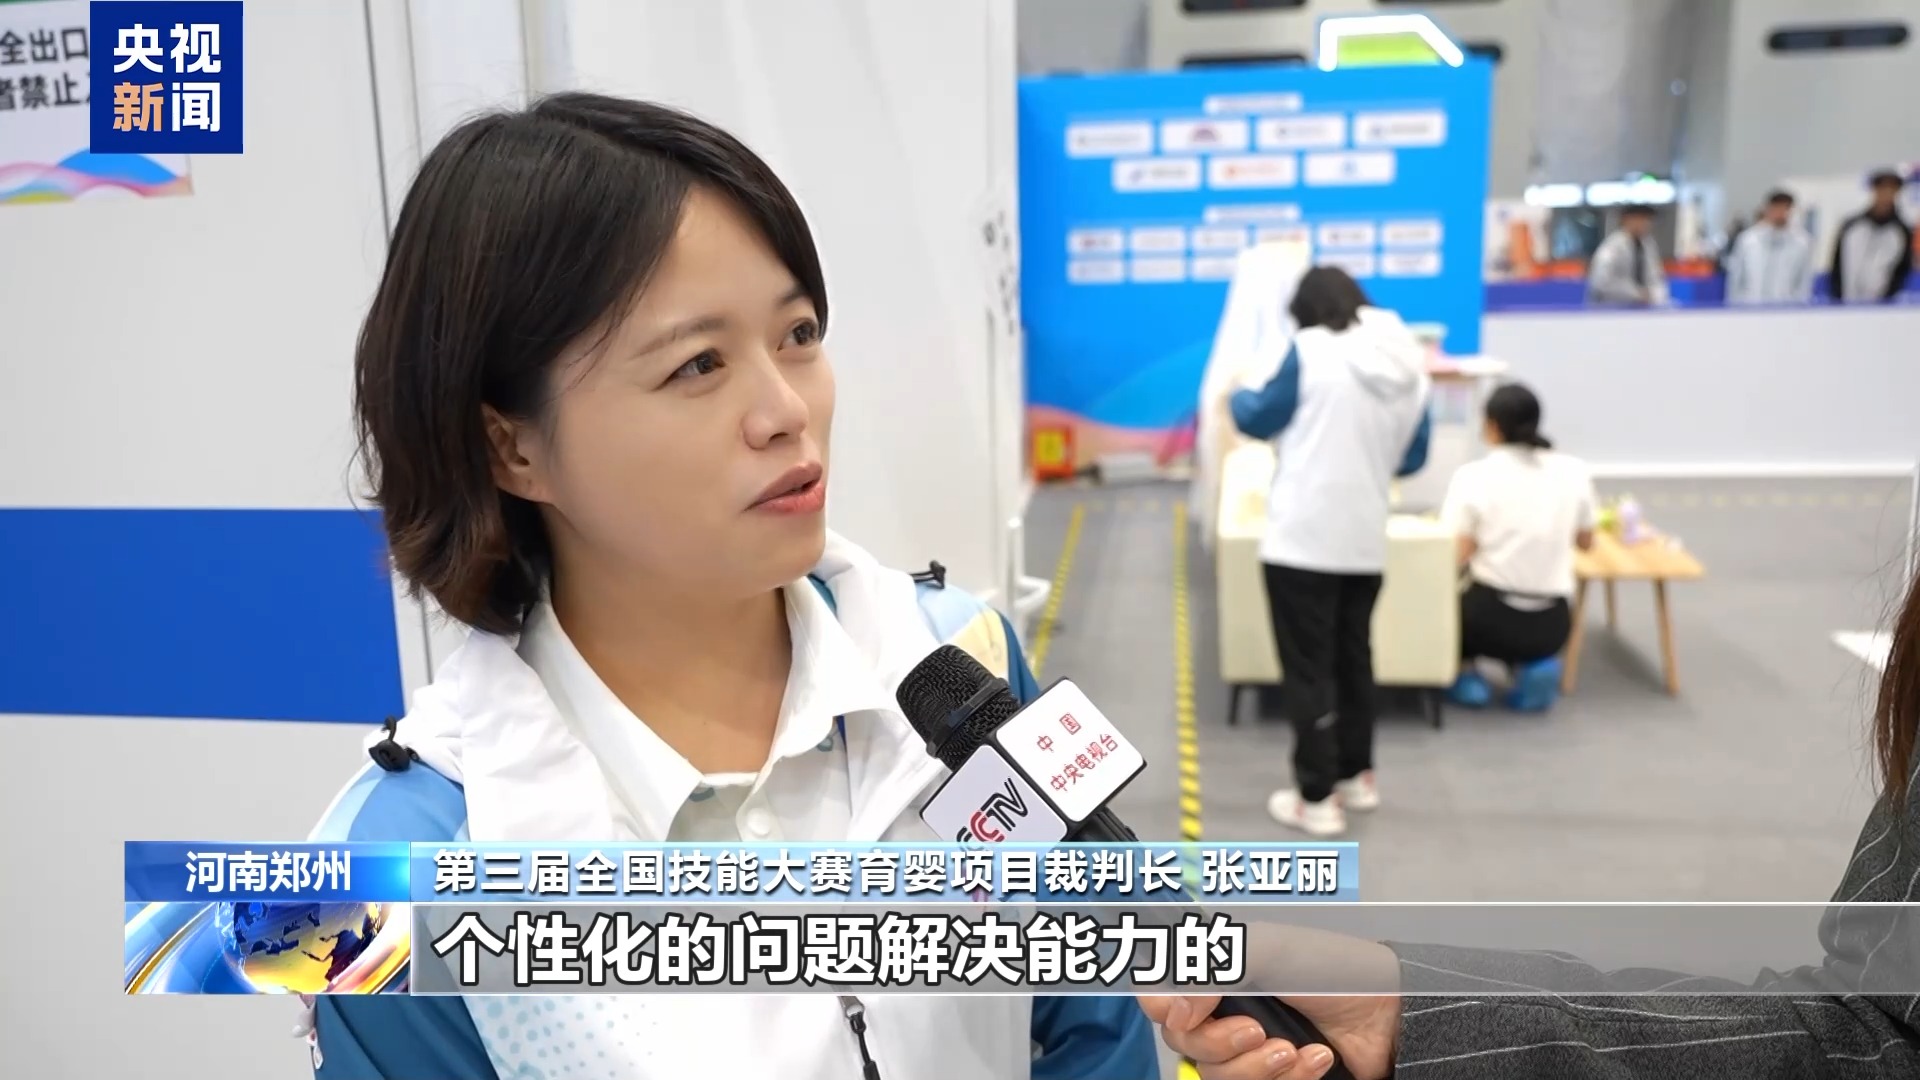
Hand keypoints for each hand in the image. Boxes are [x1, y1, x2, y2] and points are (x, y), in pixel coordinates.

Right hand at [1140, 994, 1399, 1079]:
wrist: (1389, 1014)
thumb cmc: (1330, 970)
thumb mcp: (1266, 954)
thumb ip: (1211, 972)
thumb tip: (1172, 1012)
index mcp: (1216, 975)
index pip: (1159, 995)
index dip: (1164, 1009)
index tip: (1188, 1014)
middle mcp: (1224, 1012)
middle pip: (1186, 1046)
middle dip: (1223, 1046)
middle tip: (1259, 1032)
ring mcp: (1248, 1050)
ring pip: (1219, 1077)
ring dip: (1260, 1068)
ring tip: (1296, 1051)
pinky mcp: (1273, 1078)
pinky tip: (1315, 1060)